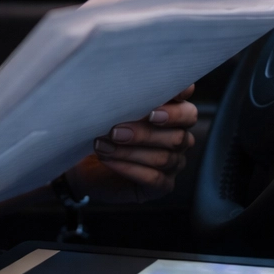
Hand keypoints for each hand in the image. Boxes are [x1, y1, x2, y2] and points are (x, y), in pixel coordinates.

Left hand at [64, 85, 198, 203]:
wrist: (87, 164)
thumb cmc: (103, 130)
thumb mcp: (112, 110)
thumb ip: (126, 99)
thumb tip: (123, 88)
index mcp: (173, 114)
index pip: (186, 108)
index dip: (176, 108)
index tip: (153, 107)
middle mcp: (179, 138)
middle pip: (178, 135)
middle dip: (144, 132)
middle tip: (115, 130)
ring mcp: (174, 163)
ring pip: (163, 157)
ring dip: (129, 151)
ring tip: (102, 145)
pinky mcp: (163, 185)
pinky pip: (154, 178)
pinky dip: (129, 168)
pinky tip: (109, 160)